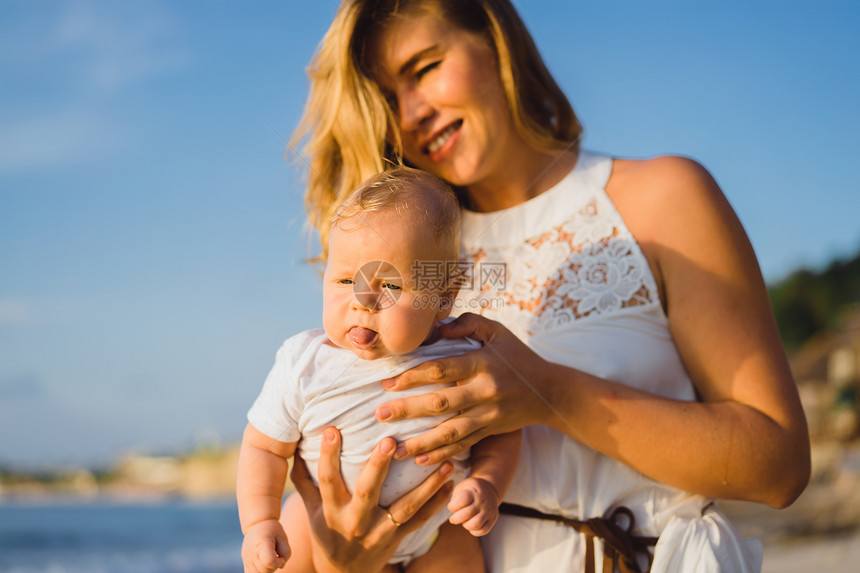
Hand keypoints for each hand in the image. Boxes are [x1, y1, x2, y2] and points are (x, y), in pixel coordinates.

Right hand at [241, 519, 289, 572]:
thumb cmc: (273, 530)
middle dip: (274, 566)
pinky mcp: (245, 561)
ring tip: (269, 559)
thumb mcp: (283, 537)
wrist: (257, 524)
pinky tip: (263, 564)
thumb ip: (286, 553)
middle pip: (265, 570)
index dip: (278, 562)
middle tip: (276, 555)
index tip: (280, 556)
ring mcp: (247, 558)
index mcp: (263, 542)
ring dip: (267, 570)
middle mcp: (252, 551)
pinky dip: (259, 572)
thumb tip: (280, 566)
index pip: (269, 561)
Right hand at [290, 427, 454, 572]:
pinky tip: (452, 482)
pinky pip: (421, 521)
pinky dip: (438, 502)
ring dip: (427, 485)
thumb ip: (305, 479)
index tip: (333, 429)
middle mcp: (354, 522)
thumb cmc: (326, 532)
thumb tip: (294, 445)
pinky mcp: (397, 539)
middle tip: (391, 440)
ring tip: (445, 462)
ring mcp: (378, 533)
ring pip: (405, 508)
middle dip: (378, 466)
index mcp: (331, 510)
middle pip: (367, 491)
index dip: (328, 455)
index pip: (327, 479)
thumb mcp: (313, 509)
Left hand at [376, 313, 554, 464]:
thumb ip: (468, 323)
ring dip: (420, 441)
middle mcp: (485, 391)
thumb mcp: (498, 332)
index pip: (441, 370)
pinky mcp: (491, 431)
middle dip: (407, 410)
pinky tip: (420, 460)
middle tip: (379, 413)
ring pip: (450, 432)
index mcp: (482, 364)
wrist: (550, 390)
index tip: (387, 383)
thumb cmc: (517, 356)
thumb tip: (438, 326)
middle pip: (440, 403)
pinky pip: (463, 445)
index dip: (412, 376)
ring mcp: (489, 415)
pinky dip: (442, 454)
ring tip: (394, 448)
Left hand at [447, 476, 500, 536]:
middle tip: (453, 518)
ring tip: (464, 521)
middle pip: (467, 514)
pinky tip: (471, 525)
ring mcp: (488, 511)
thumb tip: (453, 512)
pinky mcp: (493, 519)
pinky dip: (474, 531)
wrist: (490, 490)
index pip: (462, 500)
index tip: (451, 506)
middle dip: (456, 519)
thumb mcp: (462, 487)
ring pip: (475, 524)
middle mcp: (482, 501)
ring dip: (466, 525)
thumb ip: (456, 498)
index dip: (453, 506)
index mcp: (473, 492)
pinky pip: (483, 531)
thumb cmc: (471, 491)